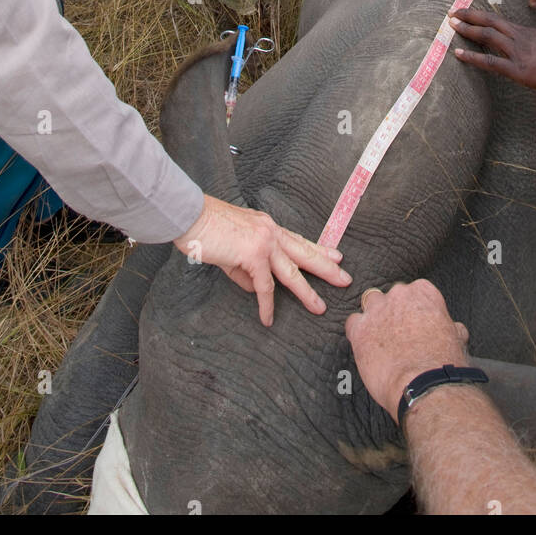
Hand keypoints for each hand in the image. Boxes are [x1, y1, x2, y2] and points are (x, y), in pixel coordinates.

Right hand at [175, 195, 351, 326]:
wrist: (190, 216)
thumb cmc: (205, 228)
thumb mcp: (231, 248)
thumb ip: (245, 269)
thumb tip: (256, 290)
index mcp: (266, 226)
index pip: (297, 240)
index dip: (318, 249)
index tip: (335, 256)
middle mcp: (270, 231)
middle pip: (304, 253)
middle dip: (326, 268)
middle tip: (344, 279)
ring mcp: (264, 242)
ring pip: (292, 272)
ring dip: (307, 292)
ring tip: (319, 307)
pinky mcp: (253, 254)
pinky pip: (264, 286)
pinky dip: (266, 305)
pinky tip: (268, 318)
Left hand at [345, 280, 469, 422]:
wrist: (424, 385)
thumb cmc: (442, 365)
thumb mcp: (456, 339)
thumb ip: (450, 326)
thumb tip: (454, 329)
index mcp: (424, 293)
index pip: (414, 291)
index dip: (413, 309)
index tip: (414, 322)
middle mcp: (399, 295)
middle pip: (391, 297)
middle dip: (393, 313)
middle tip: (399, 334)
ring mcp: (377, 310)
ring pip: (370, 305)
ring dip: (375, 319)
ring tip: (381, 340)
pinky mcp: (360, 330)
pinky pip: (353, 324)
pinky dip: (358, 334)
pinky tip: (366, 347)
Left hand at [449, 10, 535, 93]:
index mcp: (531, 34)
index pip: (502, 22)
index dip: (484, 17)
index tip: (469, 12)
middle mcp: (522, 39)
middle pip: (491, 23)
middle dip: (470, 17)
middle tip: (453, 12)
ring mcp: (519, 54)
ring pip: (488, 36)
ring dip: (468, 30)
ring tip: (451, 25)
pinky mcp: (519, 70)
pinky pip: (490, 62)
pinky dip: (472, 57)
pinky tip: (458, 53)